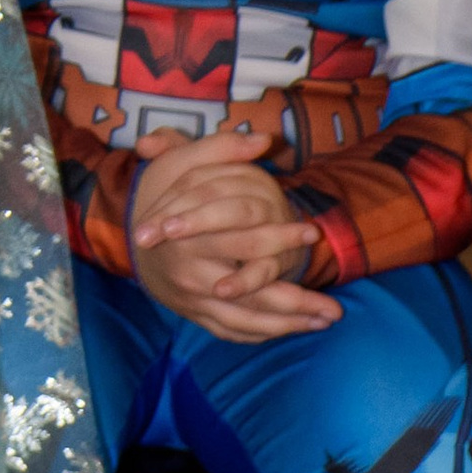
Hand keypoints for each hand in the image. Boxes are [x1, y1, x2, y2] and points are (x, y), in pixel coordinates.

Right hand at [131, 122, 340, 338]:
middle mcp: (190, 274)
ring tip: (327, 319)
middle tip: (335, 305)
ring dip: (290, 324)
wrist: (136, 240)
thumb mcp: (183, 164)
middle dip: (296, 298)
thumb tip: (264, 139)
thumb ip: (221, 148)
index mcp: (187, 236)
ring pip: (247, 320)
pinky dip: (267, 333)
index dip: (281, 237)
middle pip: (250, 293)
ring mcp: (193, 299)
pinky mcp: (197, 315)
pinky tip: (298, 327)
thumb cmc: (163, 197)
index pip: (242, 240)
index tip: (314, 231)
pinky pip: (235, 331)